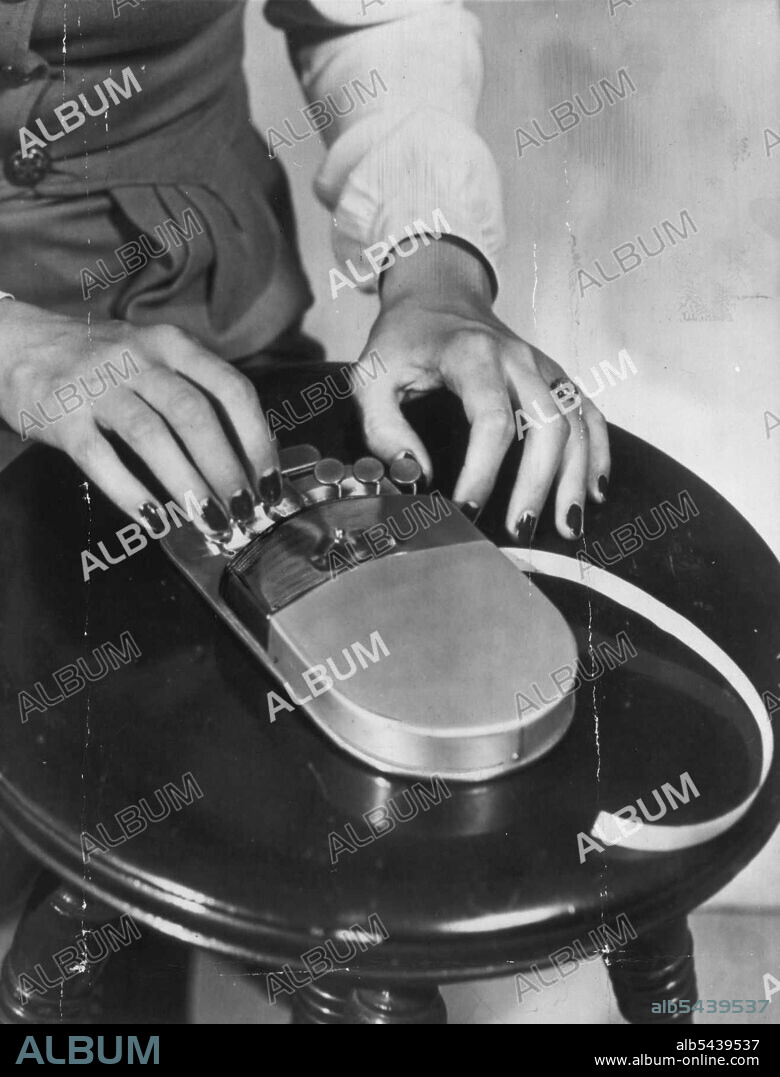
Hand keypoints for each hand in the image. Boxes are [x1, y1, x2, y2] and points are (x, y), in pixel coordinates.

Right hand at [0, 302, 278, 532]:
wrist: (21, 347)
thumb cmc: (104, 366)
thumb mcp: (156, 362)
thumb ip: (199, 396)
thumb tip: (250, 460)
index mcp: (174, 346)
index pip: (231, 389)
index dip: (257, 438)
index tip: (269, 482)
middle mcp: (140, 358)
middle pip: (195, 415)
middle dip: (226, 470)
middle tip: (243, 512)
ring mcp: (99, 385)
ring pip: (152, 436)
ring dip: (186, 485)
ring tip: (208, 522)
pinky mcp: (63, 415)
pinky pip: (100, 458)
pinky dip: (130, 492)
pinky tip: (153, 520)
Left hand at [353, 240, 609, 540]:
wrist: (437, 294)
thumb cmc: (403, 340)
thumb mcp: (370, 377)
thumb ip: (383, 430)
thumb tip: (417, 476)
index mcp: (472, 355)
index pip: (491, 421)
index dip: (482, 473)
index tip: (466, 512)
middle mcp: (518, 358)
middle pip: (547, 424)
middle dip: (537, 483)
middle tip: (520, 530)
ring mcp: (543, 366)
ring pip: (575, 422)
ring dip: (575, 478)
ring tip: (564, 527)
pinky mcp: (555, 375)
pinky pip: (589, 412)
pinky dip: (598, 453)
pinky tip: (593, 492)